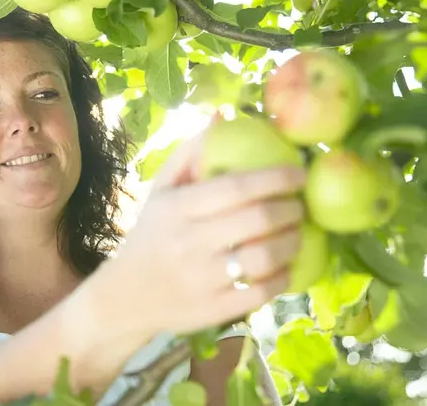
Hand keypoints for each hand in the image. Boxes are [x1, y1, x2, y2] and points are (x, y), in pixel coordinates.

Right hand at [114, 127, 305, 337]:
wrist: (126, 295)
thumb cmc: (150, 234)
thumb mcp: (161, 190)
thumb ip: (190, 153)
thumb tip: (223, 115)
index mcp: (177, 208)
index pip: (236, 187)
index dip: (275, 178)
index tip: (299, 173)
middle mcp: (189, 242)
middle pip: (257, 220)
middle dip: (291, 209)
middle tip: (300, 205)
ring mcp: (202, 280)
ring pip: (264, 257)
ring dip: (292, 242)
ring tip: (297, 233)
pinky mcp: (213, 311)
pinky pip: (261, 292)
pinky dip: (283, 277)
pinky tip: (285, 266)